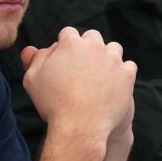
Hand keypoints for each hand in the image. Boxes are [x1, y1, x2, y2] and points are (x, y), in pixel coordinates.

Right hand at [21, 28, 136, 143]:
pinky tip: (114, 84)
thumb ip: (35, 60)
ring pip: (113, 49)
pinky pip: (129, 66)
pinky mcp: (127, 74)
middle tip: (82, 67)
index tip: (65, 59)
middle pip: (92, 37)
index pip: (68, 33)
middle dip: (87, 47)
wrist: (80, 127)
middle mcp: (94, 46)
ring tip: (100, 75)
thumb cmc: (53, 104)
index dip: (65, 45)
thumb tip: (34, 48)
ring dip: (107, 57)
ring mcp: (113, 59)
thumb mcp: (32, 80)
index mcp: (70, 43)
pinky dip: (123, 73)